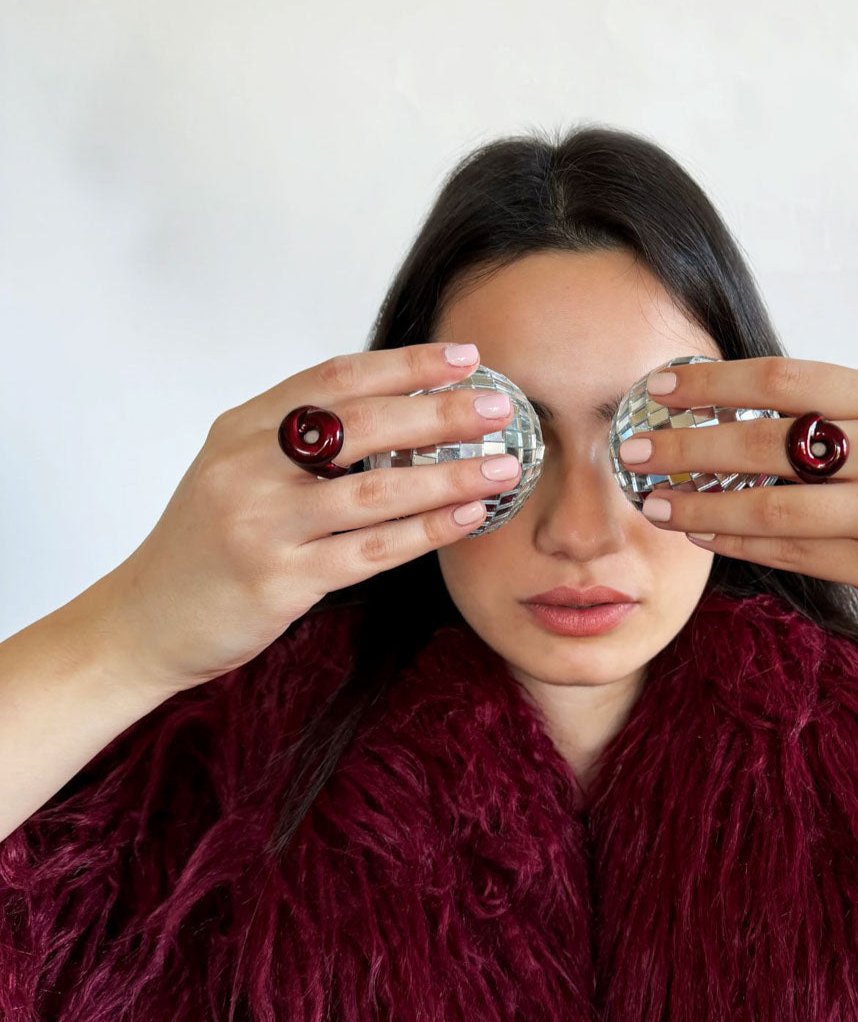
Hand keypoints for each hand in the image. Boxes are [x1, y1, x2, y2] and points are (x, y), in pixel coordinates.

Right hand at [101, 343, 519, 691]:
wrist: (145, 619)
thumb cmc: (206, 542)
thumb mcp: (238, 470)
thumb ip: (300, 440)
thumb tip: (397, 409)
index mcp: (243, 429)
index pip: (334, 378)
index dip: (405, 364)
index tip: (464, 357)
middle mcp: (249, 467)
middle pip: (362, 426)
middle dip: (440, 413)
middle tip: (500, 406)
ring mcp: (262, 525)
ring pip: (375, 492)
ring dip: (448, 477)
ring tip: (502, 466)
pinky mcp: (280, 580)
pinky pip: (371, 551)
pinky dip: (425, 532)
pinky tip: (467, 517)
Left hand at [620, 355, 857, 644]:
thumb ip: (836, 415)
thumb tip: (735, 408)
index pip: (784, 380)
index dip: (713, 382)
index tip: (660, 387)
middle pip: (766, 443)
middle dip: (687, 446)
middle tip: (632, 449)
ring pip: (771, 507)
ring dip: (700, 504)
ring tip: (653, 502)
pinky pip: (791, 553)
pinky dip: (737, 543)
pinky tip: (701, 533)